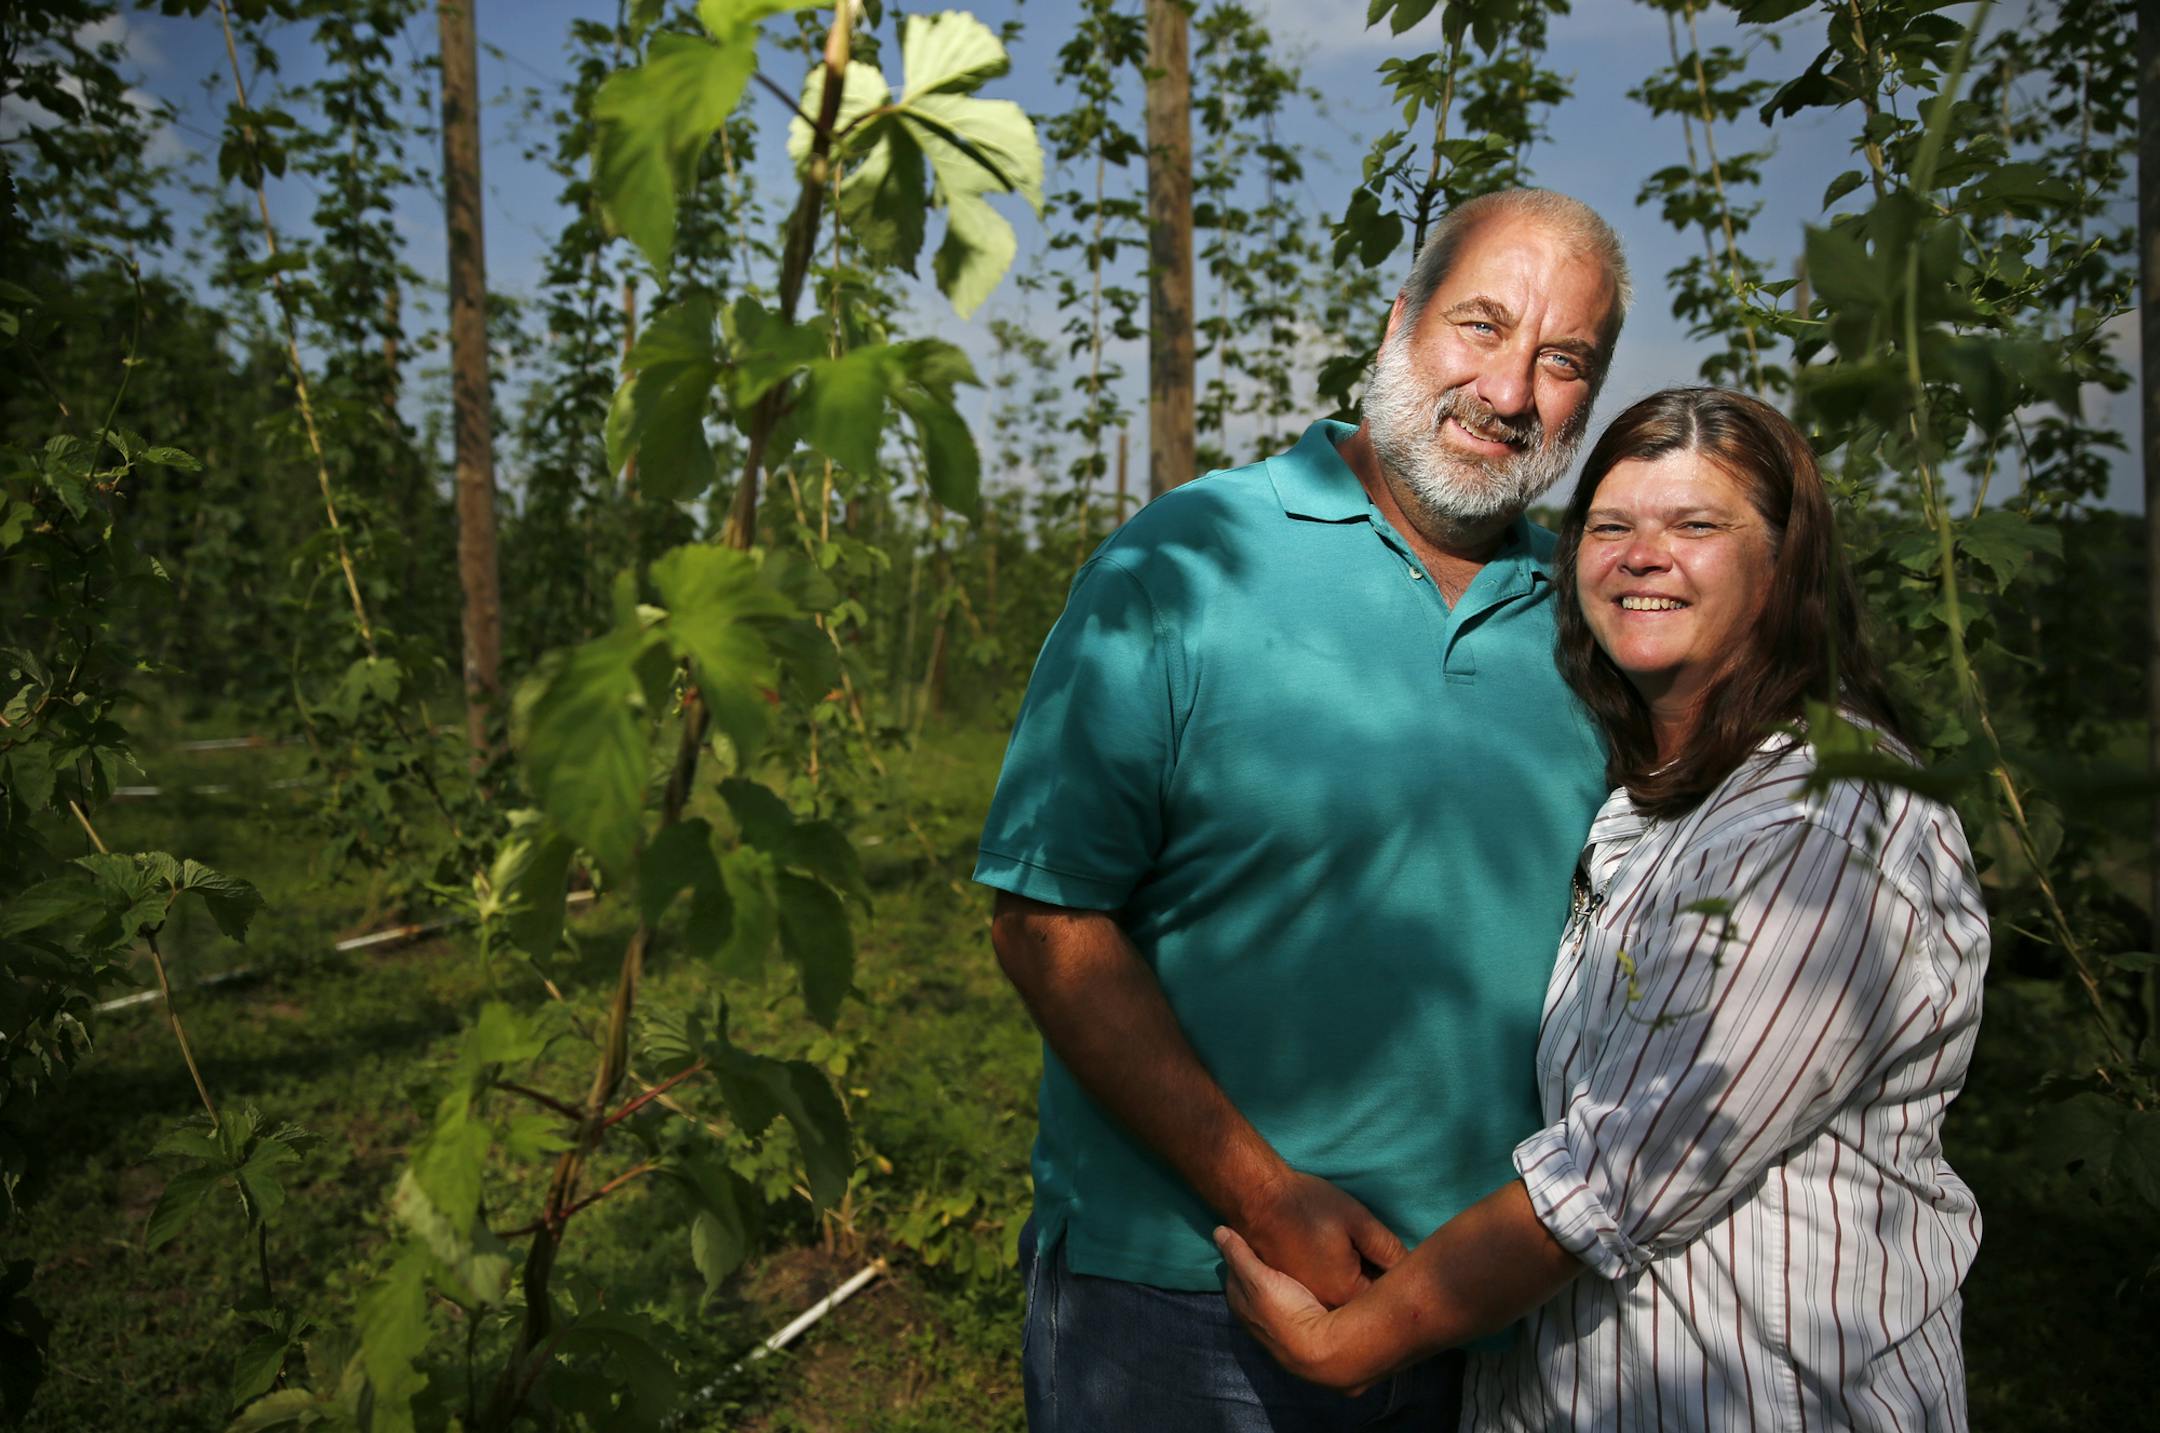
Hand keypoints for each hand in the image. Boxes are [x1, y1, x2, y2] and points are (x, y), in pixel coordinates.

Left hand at [1214, 1226, 1373, 1393]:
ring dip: (1275, 1277)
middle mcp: (1252, 1315)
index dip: (1239, 1252)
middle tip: (1269, 1241)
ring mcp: (1274, 1323)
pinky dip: (1290, 1287)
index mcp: (1239, 1302)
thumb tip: (1218, 1231)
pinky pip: (1288, 1300)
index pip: (1233, 1270)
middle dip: (1255, 1264)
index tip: (1249, 1234)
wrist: (1321, 1348)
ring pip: (1270, 1293)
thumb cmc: (1286, 1310)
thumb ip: (1239, 1255)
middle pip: (1250, 1283)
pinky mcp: (1295, 1327)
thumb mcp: (1259, 1278)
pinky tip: (1302, 1279)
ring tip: (1287, 1255)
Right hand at [1233, 1168, 1406, 1307]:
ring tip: (1357, 1260)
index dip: (1395, 1283)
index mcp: (1345, 1291)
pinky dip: (1331, 1283)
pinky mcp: (1290, 1288)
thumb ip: (1388, 1248)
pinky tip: (1332, 1260)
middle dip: (1375, 1288)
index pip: (1384, 1299)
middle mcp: (1324, 1305)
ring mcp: (1304, 1299)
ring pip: (1340, 1301)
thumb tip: (1412, 1270)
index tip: (1402, 1267)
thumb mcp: (1359, 1221)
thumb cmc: (1309, 1206)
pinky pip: (1320, 1294)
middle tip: (1381, 1261)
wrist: (1257, 1198)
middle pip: (1361, 1305)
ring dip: (1353, 1286)